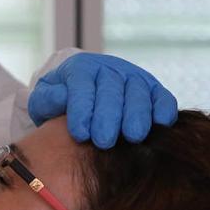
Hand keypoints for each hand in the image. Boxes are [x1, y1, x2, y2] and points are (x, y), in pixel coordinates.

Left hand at [28, 52, 178, 147]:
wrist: (85, 94)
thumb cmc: (63, 103)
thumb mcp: (44, 100)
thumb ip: (47, 100)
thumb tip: (61, 98)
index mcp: (80, 69)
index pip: (81, 86)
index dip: (81, 109)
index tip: (79, 133)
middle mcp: (110, 69)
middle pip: (111, 90)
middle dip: (108, 116)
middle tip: (104, 141)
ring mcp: (134, 78)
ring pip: (138, 92)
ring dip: (137, 114)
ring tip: (133, 136)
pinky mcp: (154, 90)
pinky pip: (163, 97)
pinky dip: (164, 108)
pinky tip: (161, 124)